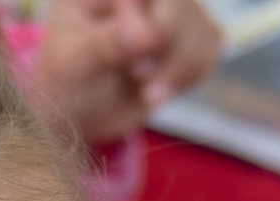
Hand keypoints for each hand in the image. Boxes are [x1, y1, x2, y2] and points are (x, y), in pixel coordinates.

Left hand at [29, 0, 222, 145]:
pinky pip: (211, 46)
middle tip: (137, 75)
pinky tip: (160, 88)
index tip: (138, 45)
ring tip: (145, 90)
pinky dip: (191, 75)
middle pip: (179, 2)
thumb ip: (104, 44)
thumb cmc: (67, 81)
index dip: (143, 9)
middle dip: (166, 42)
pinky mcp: (192, 34)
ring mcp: (171, 8)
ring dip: (180, 67)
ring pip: (202, 24)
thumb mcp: (72, 64)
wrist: (83, 111)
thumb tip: (143, 33)